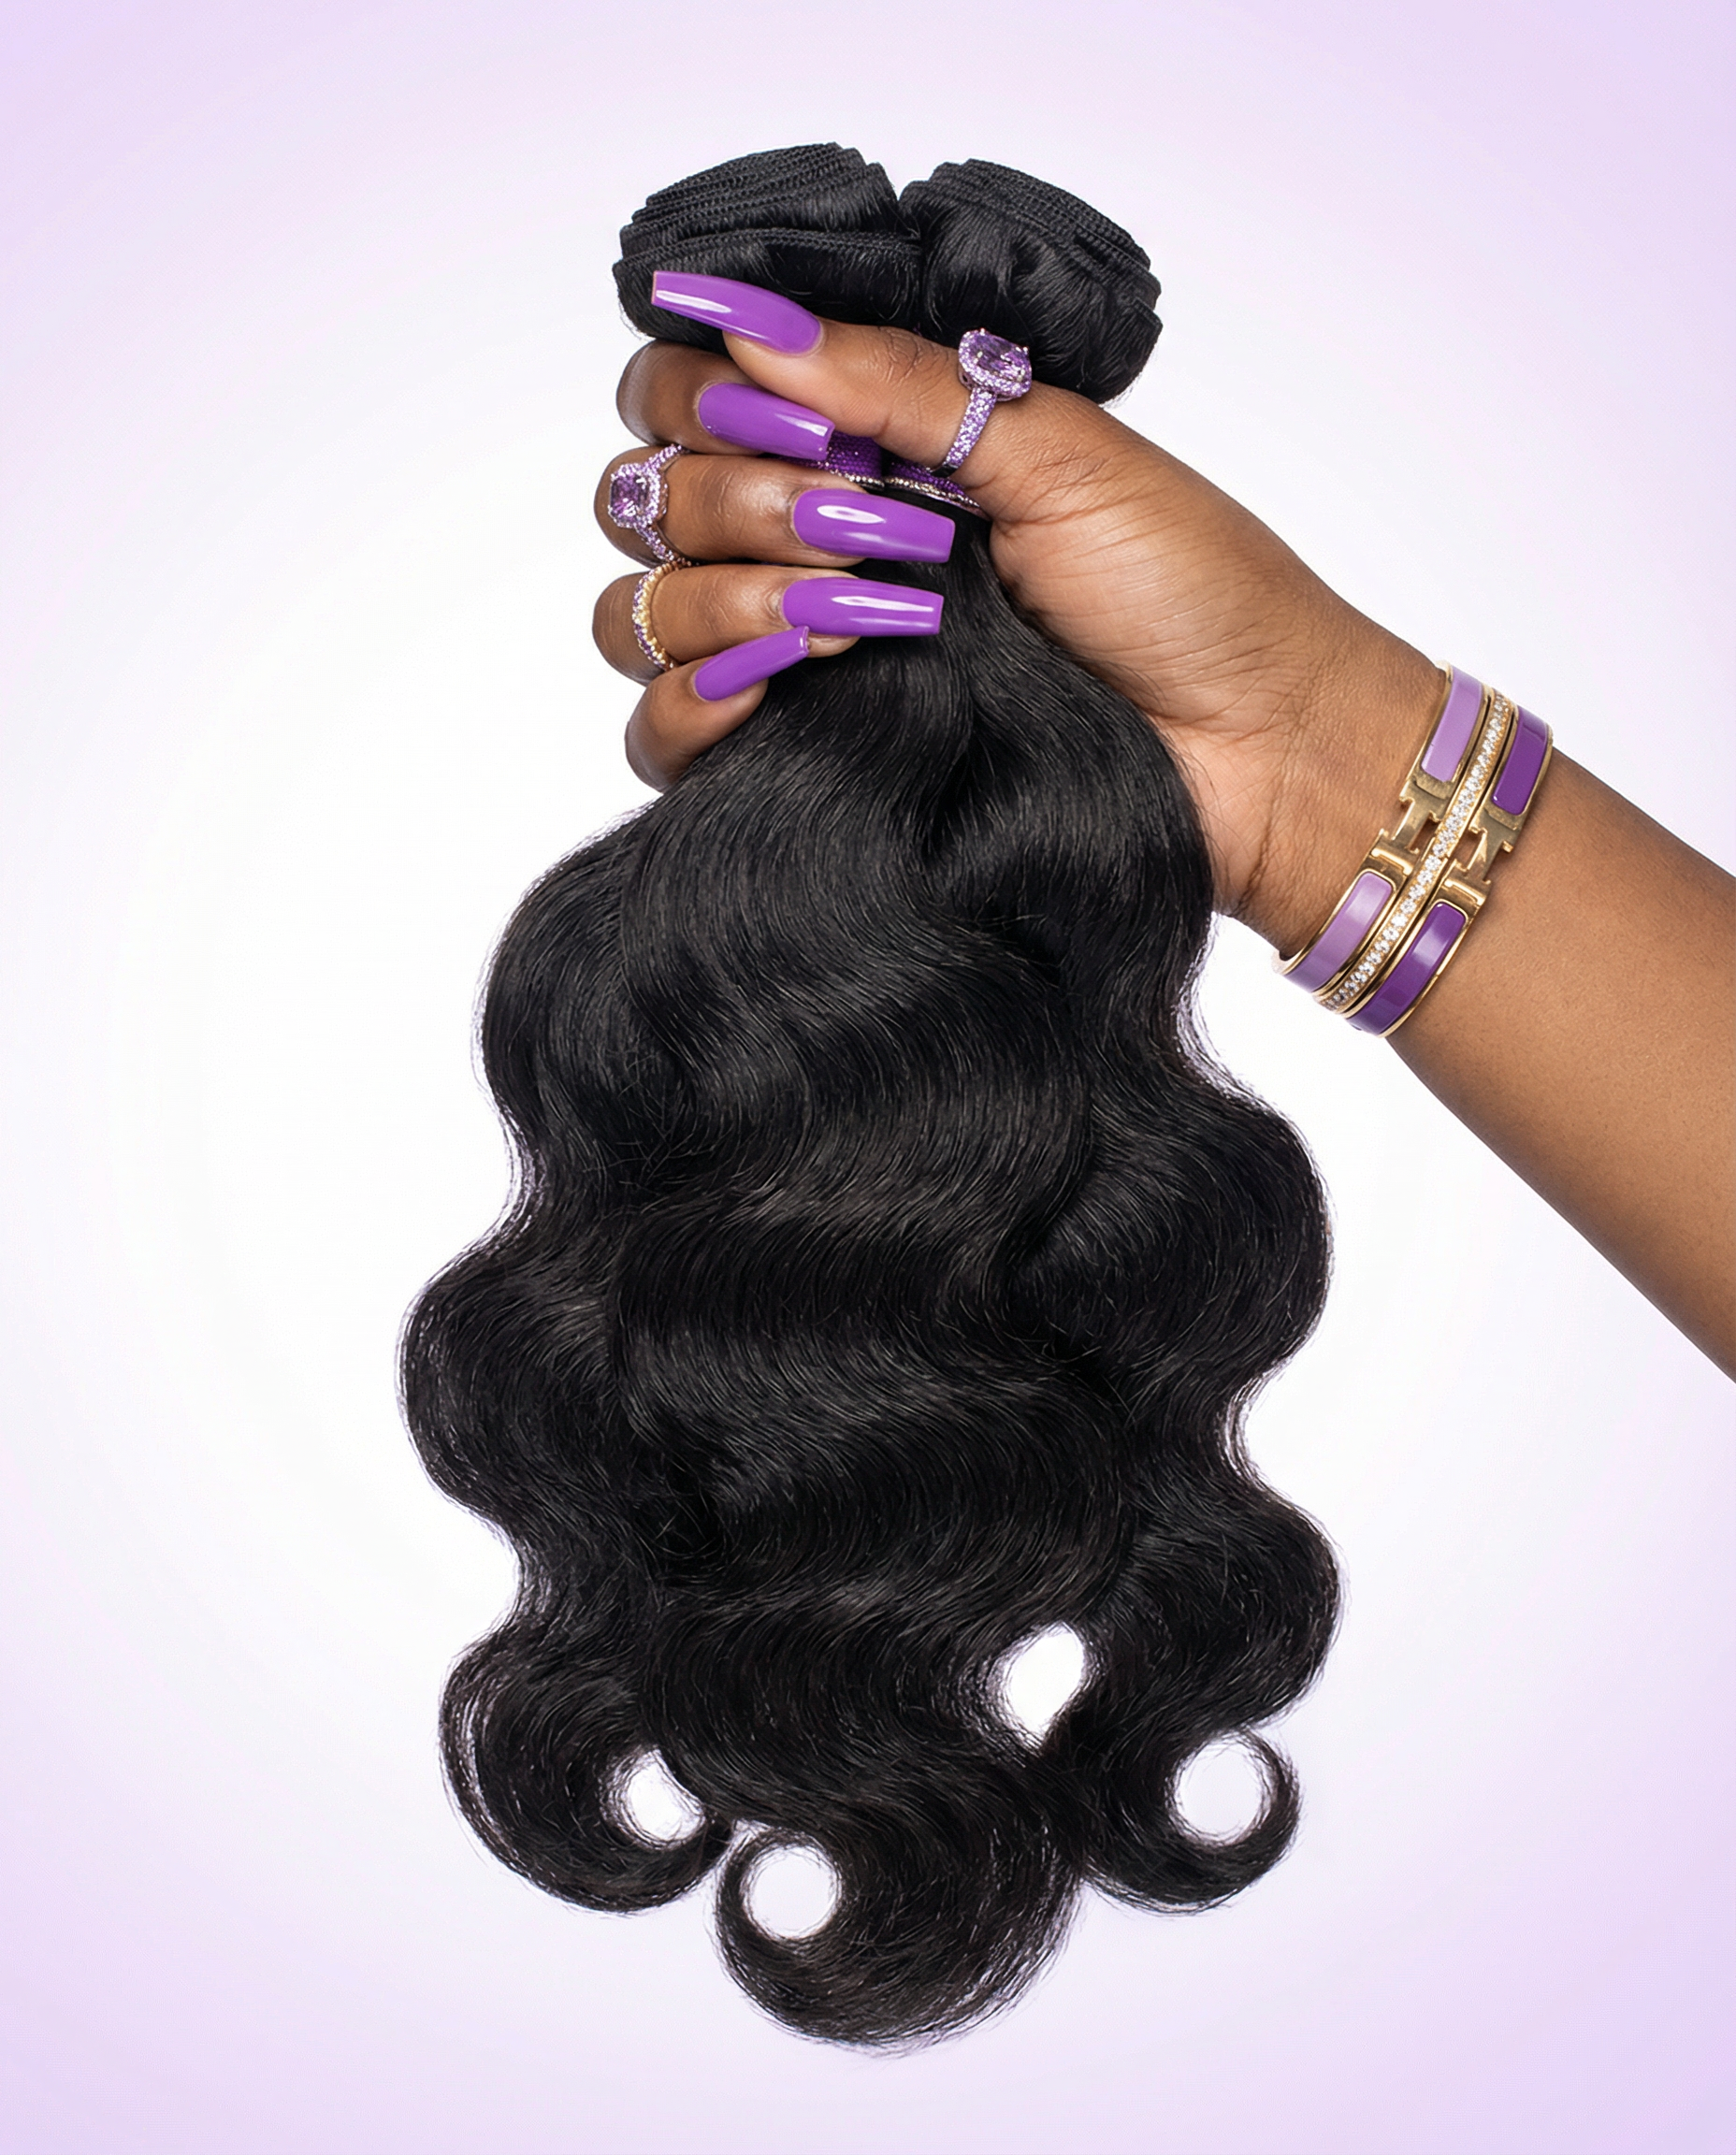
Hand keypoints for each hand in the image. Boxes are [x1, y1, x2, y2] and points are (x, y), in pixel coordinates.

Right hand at [591, 304, 1443, 950]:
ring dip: (723, 597)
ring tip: (858, 617)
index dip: (701, 395)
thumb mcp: (1057, 453)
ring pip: (637, 614)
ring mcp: (797, 660)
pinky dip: (693, 705)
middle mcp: (809, 547)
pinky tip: (780, 687)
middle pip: (645, 500)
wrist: (1255, 753)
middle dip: (733, 499)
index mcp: (866, 453)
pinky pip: (662, 736)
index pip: (690, 397)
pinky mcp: (799, 765)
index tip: (792, 420)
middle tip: (864, 524)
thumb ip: (899, 386)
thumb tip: (751, 324)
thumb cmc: (1191, 597)